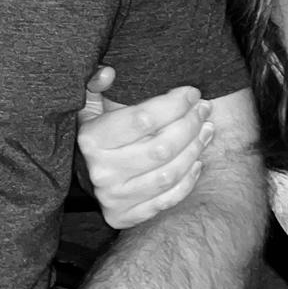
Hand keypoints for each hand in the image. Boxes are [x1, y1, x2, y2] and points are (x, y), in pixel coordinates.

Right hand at [75, 68, 213, 228]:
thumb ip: (94, 85)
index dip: (173, 104)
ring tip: (207, 130)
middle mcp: (100, 171)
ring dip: (195, 150)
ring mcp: (112, 197)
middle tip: (204, 109)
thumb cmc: (94, 134)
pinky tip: (198, 161)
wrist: (81, 177)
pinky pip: (167, 200)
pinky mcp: (123, 217)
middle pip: (161, 148)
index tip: (192, 92)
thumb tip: (108, 71)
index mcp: (90, 139)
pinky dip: (188, 181)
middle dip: (190, 124)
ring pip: (168, 174)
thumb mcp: (87, 106)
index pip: (142, 119)